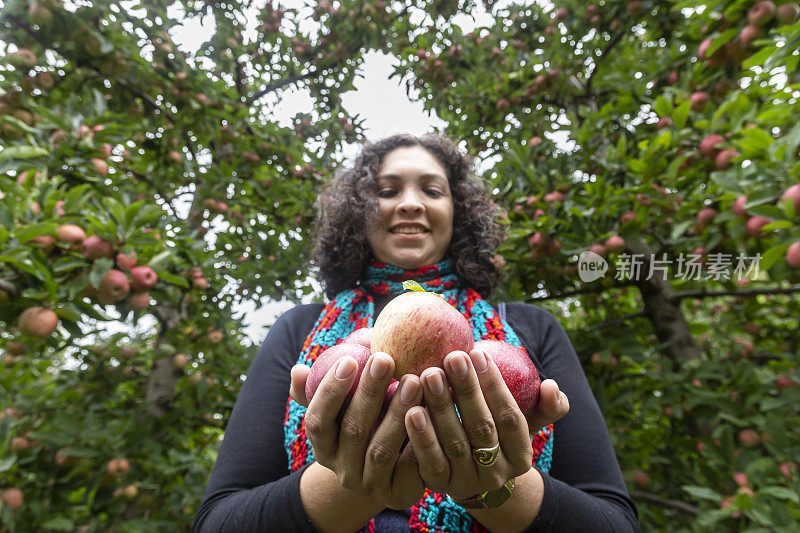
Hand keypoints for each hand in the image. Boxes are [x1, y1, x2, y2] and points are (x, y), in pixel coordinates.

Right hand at [290, 351, 426, 509]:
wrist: (394, 470)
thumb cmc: (368, 421)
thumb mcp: (345, 406)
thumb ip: (324, 387)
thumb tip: (298, 371)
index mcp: (324, 447)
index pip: (317, 421)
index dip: (330, 391)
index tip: (350, 359)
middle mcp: (342, 470)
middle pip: (352, 431)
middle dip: (369, 392)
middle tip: (386, 359)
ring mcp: (370, 486)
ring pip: (381, 450)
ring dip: (397, 413)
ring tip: (414, 380)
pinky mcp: (399, 494)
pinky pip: (410, 468)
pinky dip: (420, 440)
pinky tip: (432, 412)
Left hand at [404, 349, 562, 500]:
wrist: (469, 476)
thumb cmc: (497, 435)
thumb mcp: (525, 423)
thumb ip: (545, 406)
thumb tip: (551, 386)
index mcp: (521, 457)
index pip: (511, 418)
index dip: (495, 385)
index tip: (478, 353)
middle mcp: (496, 474)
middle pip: (482, 428)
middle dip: (466, 390)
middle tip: (452, 357)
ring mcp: (466, 482)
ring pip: (455, 443)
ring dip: (441, 407)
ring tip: (429, 375)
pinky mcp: (438, 486)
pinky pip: (429, 461)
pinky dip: (421, 436)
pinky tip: (412, 410)